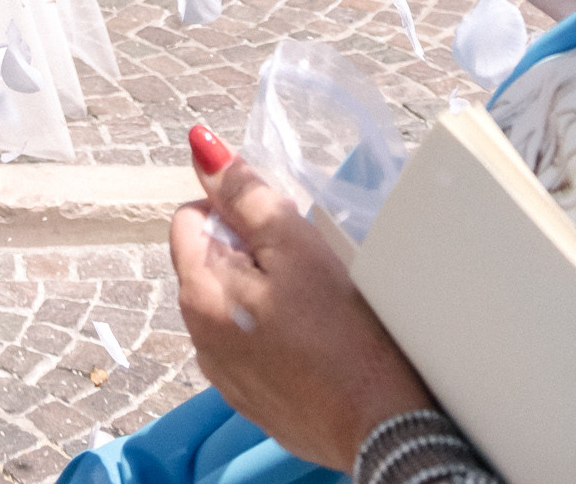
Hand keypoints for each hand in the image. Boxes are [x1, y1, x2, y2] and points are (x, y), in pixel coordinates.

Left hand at [169, 131, 433, 465]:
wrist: (385, 430)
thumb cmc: (344, 335)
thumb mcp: (296, 246)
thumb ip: (244, 194)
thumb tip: (200, 145)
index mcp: (199, 296)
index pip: (190, 218)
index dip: (233, 210)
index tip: (278, 229)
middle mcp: (200, 340)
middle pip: (211, 262)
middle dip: (250, 252)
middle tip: (303, 266)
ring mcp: (226, 378)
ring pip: (233, 305)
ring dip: (262, 292)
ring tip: (313, 306)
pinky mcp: (256, 403)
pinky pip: (253, 347)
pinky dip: (274, 333)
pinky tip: (314, 342)